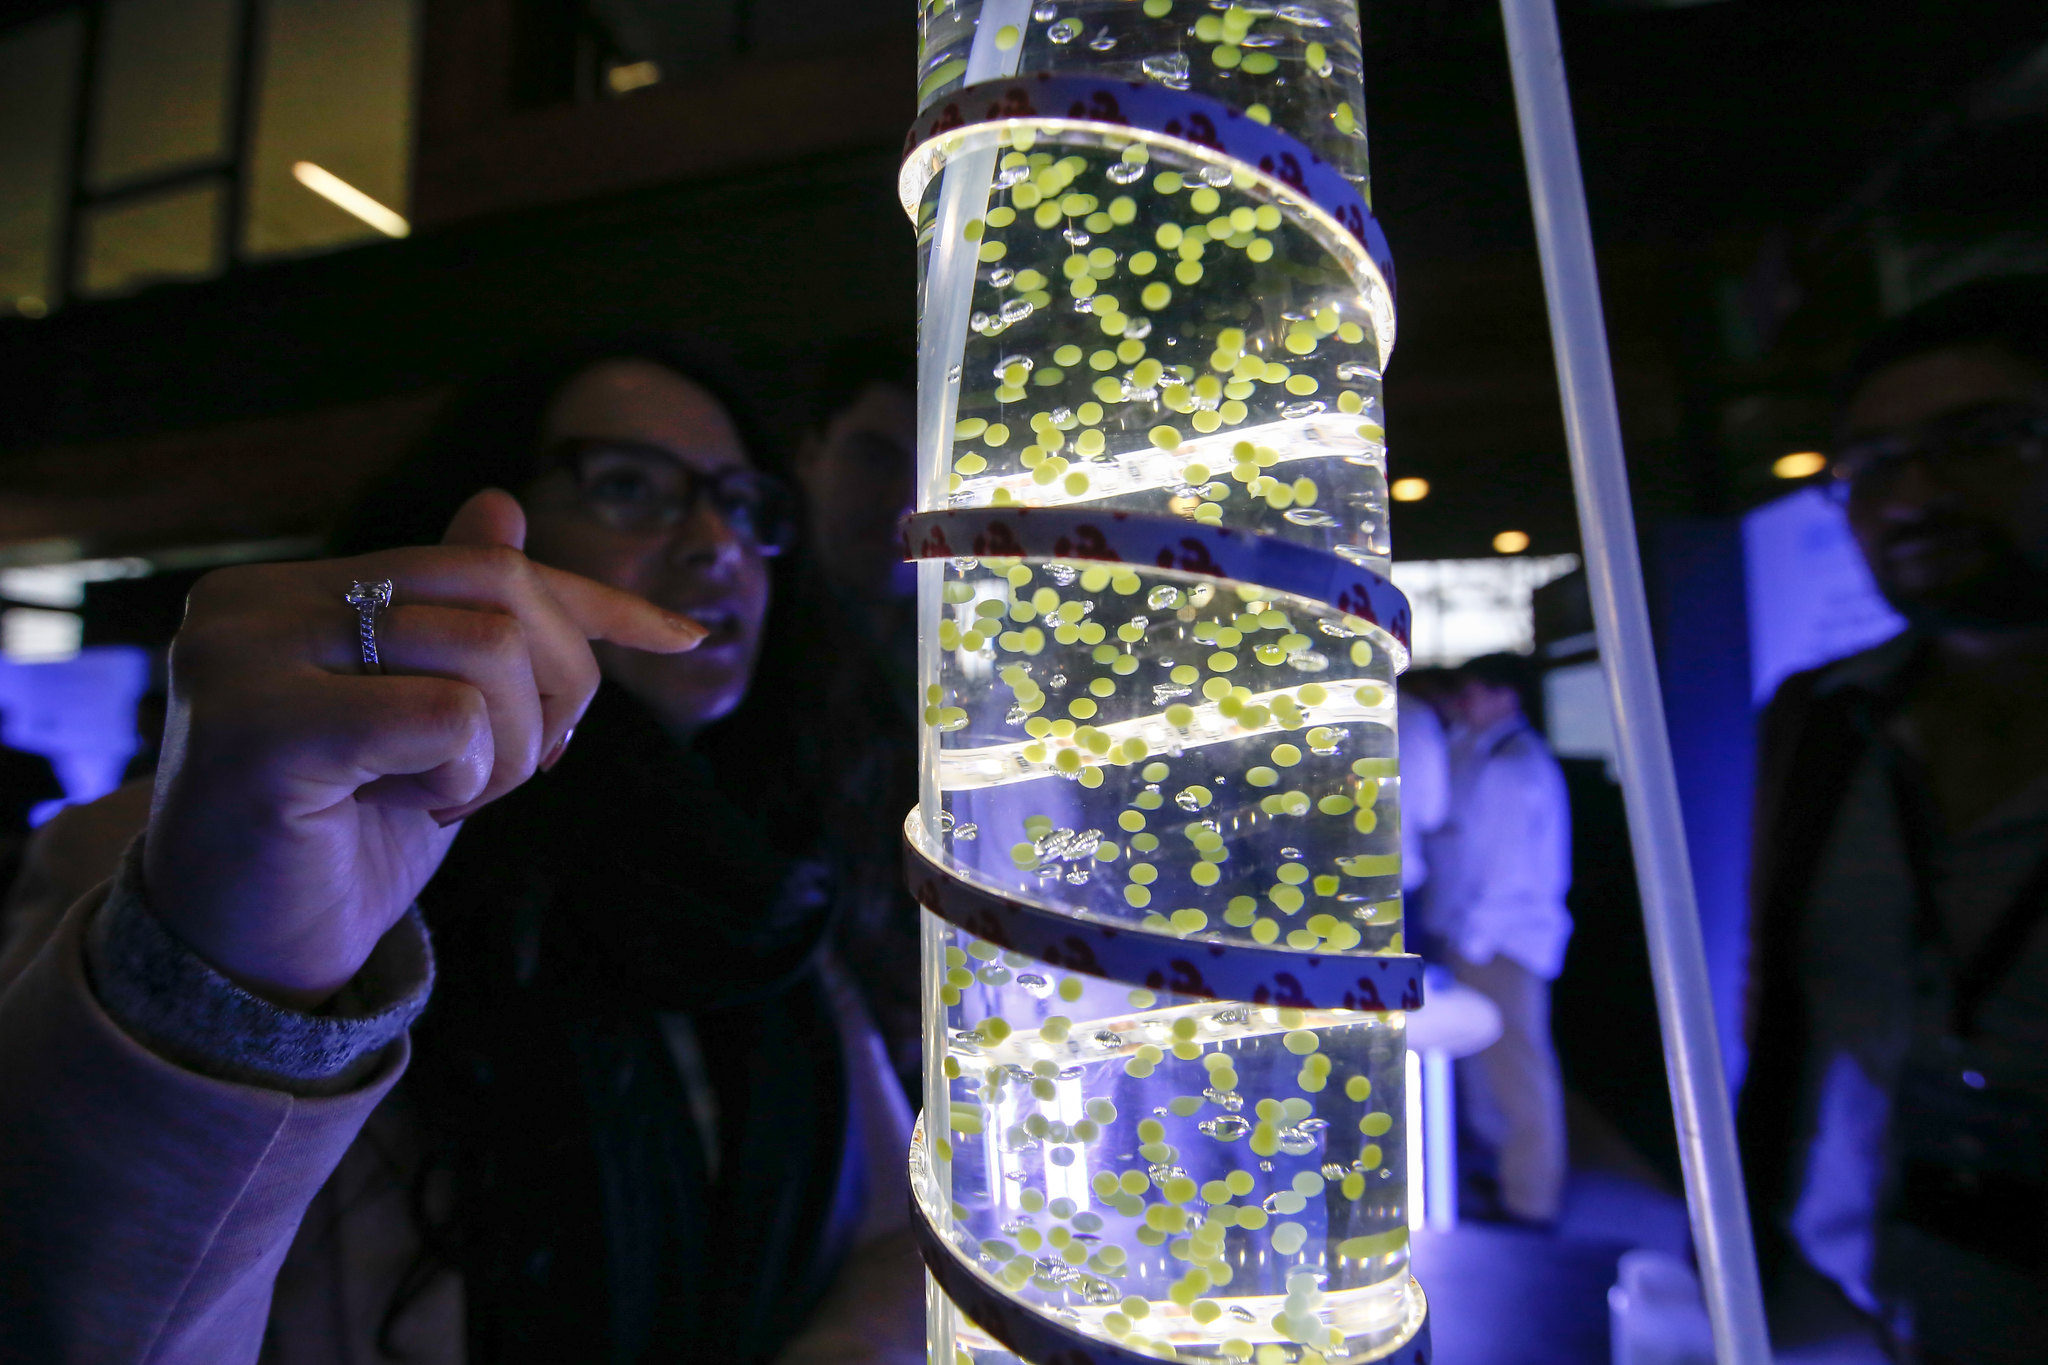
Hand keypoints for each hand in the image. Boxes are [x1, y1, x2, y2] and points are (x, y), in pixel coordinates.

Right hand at [142, 491, 705, 1009]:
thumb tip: (502, 503)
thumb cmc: (334, 844)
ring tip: (444, 799)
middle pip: (497, 588)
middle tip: (518, 771)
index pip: (478, 562)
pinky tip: (414, 810)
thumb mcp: (422, 725)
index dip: (590, 603)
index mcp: (286, 590)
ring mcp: (244, 658)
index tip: (685, 639)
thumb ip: (455, 624)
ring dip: (506, 747)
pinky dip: (466, 773)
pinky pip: (449, 715)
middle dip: (558, 687)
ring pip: (486, 650)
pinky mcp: (259, 728)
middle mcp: (252, 604)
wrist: (238, 967)